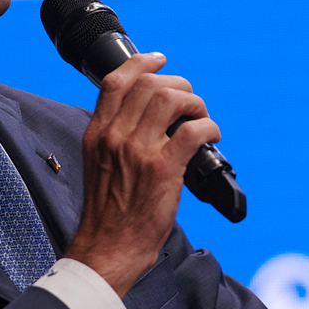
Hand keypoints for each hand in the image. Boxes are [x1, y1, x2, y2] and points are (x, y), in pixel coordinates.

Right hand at [64, 53, 219, 297]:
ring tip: (201, 118)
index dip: (141, 64)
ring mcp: (139, 151)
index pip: (115, 81)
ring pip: (172, 99)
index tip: (159, 61)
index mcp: (97, 133)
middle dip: (177, 84)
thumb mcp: (99, 164)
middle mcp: (115, 136)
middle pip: (149, 84)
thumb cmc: (108, 212)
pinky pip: (192, 131)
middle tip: (190, 101)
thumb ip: (115, 137)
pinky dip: (208, 126)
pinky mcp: (163, 169)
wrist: (108, 248)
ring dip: (195, 103)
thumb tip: (146, 117)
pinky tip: (211, 136)